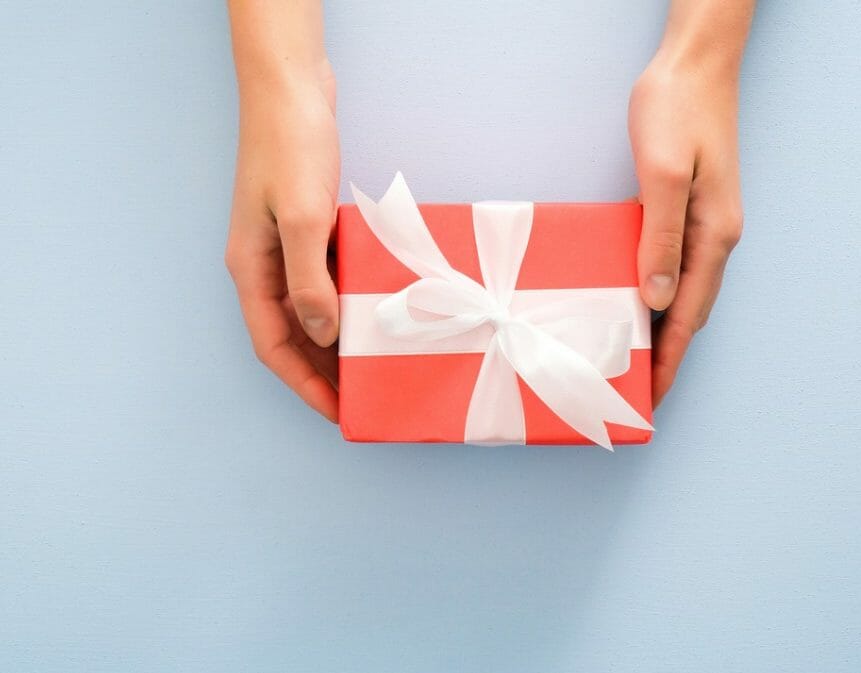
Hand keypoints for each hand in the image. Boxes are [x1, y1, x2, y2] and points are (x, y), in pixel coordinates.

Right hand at [224, 62, 339, 420]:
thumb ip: (309, 280)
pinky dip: (346, 302)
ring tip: (373, 365)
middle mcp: (264, 267)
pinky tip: (374, 311)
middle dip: (323, 372)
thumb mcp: (303, 218)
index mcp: (251, 270)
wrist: (291, 89)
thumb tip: (322, 334)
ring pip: (310, 312)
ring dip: (337, 341)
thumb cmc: (290, 146)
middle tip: (363, 397)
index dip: (305, 385)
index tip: (338, 412)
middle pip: (292, 336)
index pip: (273, 347)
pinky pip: (325, 282)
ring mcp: (284, 249)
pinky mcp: (306, 231)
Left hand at [629, 52, 743, 407]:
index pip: (690, 313)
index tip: (654, 396)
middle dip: (668, 354)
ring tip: (636, 360)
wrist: (695, 64)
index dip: (671, 358)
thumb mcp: (662, 175)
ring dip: (664, 329)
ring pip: (684, 291)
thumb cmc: (677, 111)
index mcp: (714, 234)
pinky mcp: (690, 208)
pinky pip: (674, 265)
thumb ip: (662, 238)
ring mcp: (705, 222)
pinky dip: (658, 294)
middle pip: (691, 310)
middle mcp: (716, 236)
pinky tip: (638, 301)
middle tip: (640, 392)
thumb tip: (658, 297)